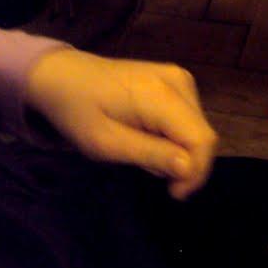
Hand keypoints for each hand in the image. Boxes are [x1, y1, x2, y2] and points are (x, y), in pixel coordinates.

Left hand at [25, 50, 217, 198]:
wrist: (63, 74)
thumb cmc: (77, 112)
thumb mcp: (106, 143)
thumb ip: (150, 155)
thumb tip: (188, 168)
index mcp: (162, 96)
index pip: (202, 139)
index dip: (195, 172)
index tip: (173, 193)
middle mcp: (179, 81)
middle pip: (203, 133)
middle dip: (186, 162)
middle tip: (149, 172)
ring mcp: (179, 76)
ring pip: (198, 126)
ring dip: (180, 149)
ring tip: (144, 152)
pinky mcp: (176, 78)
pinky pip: (190, 116)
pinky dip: (176, 134)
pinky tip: (150, 136)